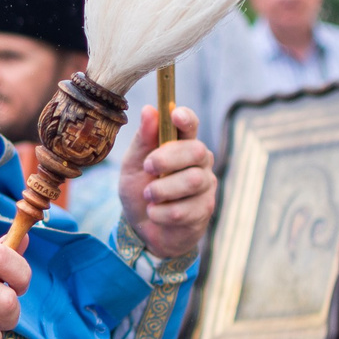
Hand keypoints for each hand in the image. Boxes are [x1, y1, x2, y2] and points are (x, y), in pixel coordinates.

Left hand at [117, 105, 216, 263]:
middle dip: (168, 158)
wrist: (142, 228)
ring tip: (149, 195)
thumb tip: (149, 110)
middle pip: (196, 151)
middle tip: (148, 167)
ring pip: (192, 181)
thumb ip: (143, 140)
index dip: (186, 118)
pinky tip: (155, 213)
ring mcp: (205, 185)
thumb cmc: (140, 189)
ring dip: (162, 189)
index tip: (175, 115)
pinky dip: (161, 213)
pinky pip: (185, 209)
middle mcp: (200, 161)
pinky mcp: (205, 210)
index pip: (191, 125)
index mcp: (182, 144)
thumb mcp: (132, 164)